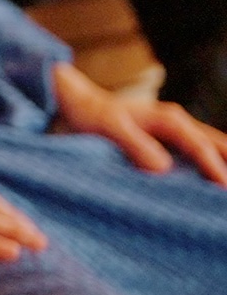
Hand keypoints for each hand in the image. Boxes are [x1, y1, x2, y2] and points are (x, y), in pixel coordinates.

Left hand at [53, 62, 226, 181]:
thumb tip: (163, 168)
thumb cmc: (94, 117)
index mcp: (169, 119)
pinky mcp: (174, 144)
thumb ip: (134, 144)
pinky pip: (201, 155)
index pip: (199, 145)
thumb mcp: (108, 127)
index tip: (224, 188)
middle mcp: (181, 124)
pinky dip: (213, 169)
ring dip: (225, 167)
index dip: (213, 167)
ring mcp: (180, 134)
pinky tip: (214, 189)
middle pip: (218, 145)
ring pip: (214, 149)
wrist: (82, 106)